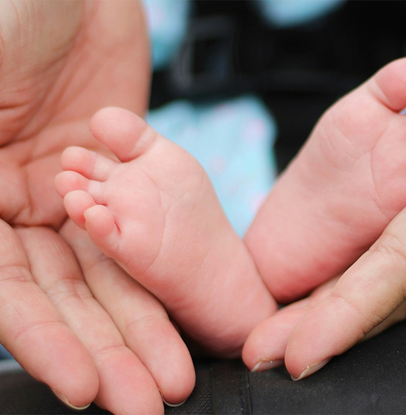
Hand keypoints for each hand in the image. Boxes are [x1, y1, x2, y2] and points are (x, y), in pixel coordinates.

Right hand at [0, 1, 192, 411]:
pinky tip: (181, 318)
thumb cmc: (14, 20)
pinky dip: (159, 275)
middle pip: (67, 298)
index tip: (83, 388)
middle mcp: (21, 211)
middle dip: (107, 352)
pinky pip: (144, 236)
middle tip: (146, 403)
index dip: (44, 341)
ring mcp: (75, 199)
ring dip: (141, 328)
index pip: (9, 291)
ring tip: (173, 380)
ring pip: (111, 276)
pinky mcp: (123, 183)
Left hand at [243, 0, 405, 378]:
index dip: (358, 311)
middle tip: (266, 354)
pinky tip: (307, 286)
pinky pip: (375, 235)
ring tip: (273, 332)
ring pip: (378, 265)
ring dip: (326, 302)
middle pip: (388, 279)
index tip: (305, 353)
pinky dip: (341, 268)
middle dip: (328, 324)